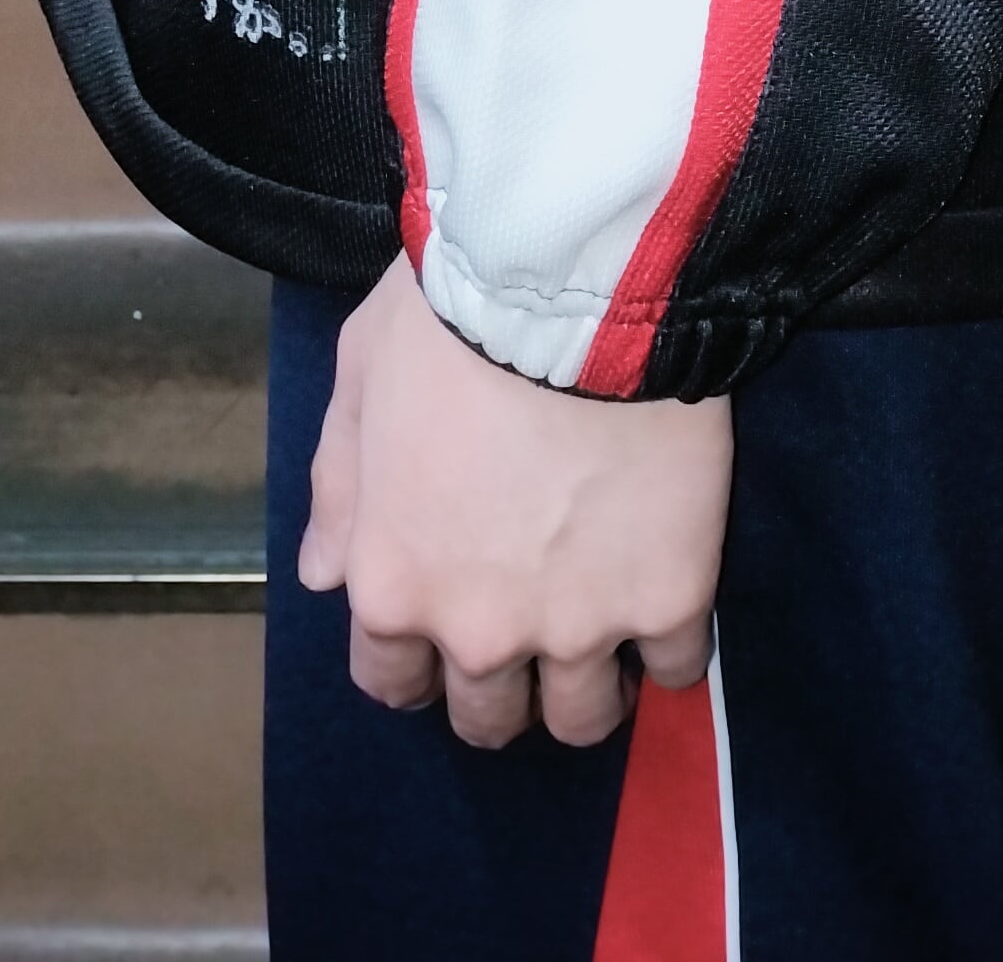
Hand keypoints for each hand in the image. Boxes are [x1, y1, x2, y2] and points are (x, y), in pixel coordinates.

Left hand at [296, 252, 731, 747]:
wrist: (571, 283)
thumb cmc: (450, 316)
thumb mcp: (359, 377)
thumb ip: (339, 486)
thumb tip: (325, 575)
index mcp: (393, 585)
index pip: (391, 682)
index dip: (416, 661)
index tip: (446, 628)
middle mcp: (479, 630)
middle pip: (489, 717)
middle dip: (500, 685)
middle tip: (528, 625)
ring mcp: (579, 625)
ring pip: (583, 718)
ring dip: (586, 687)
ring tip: (602, 632)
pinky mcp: (668, 598)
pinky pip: (677, 666)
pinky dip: (672, 644)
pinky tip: (665, 594)